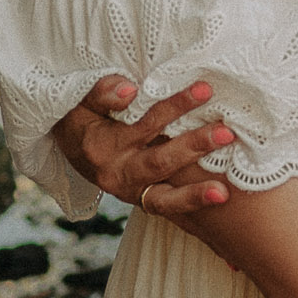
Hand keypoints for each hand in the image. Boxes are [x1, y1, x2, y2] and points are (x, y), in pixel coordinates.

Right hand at [51, 75, 234, 216]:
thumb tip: (130, 90)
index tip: (204, 90)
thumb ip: (103, 92)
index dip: (175, 106)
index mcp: (101, 146)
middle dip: (194, 147)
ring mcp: (127, 191)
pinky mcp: (139, 200)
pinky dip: (188, 206)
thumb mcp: (81, 99)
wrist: (70, 145)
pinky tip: (216, 200)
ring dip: (193, 193)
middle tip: (227, 132)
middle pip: (159, 161)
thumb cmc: (81, 115)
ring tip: (223, 190)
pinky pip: (163, 208)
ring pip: (161, 198)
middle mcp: (115, 173)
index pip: (145, 123)